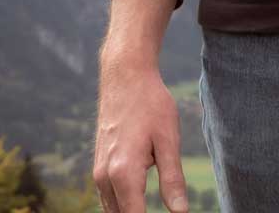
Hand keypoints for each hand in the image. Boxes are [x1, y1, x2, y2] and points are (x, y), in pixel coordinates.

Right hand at [92, 59, 185, 212]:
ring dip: (131, 211)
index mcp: (123, 174)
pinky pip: (109, 197)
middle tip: (170, 208)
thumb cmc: (151, 105)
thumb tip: (181, 212)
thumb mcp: (169, 140)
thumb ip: (173, 179)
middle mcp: (104, 178)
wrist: (124, 78)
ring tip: (152, 204)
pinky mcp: (98, 166)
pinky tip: (141, 195)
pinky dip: (124, 202)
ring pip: (113, 209)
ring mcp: (98, 173)